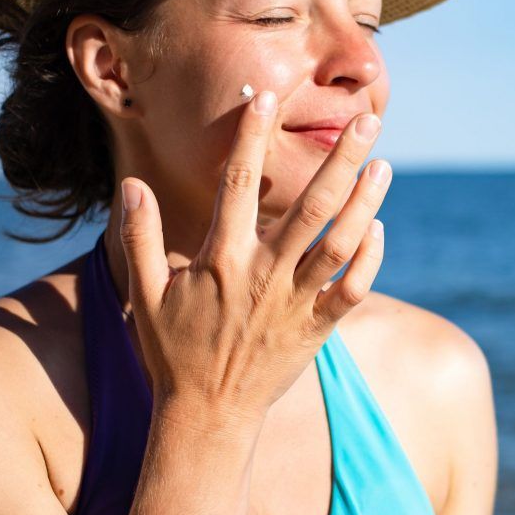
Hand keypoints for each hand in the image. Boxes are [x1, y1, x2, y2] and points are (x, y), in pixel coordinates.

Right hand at [117, 90, 391, 429]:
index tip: (264, 97)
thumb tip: (130, 185)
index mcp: (221, 259)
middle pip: (310, 206)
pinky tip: (378, 229)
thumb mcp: (143, 294)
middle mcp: (263, 275)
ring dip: (365, 203)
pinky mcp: (316, 329)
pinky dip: (369, 260)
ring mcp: (294, 302)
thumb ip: (138, 238)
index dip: (250, 137)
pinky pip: (352, 291)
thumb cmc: (172, 353)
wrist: (207, 417)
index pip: (238, 184)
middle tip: (369, 119)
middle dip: (341, 159)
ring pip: (339, 244)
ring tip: (383, 166)